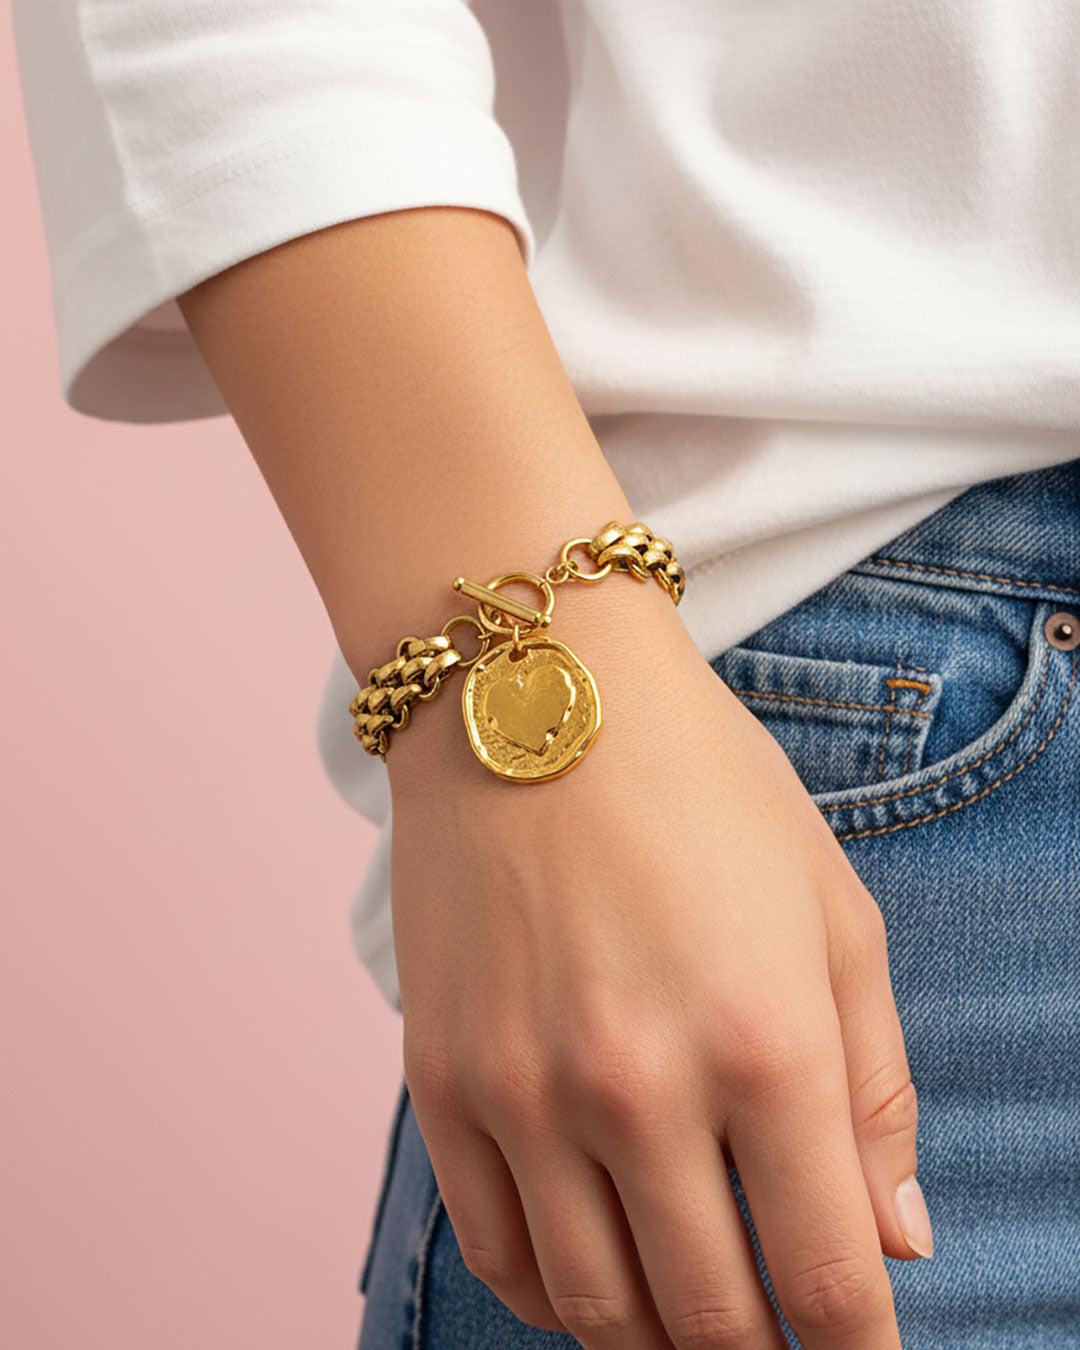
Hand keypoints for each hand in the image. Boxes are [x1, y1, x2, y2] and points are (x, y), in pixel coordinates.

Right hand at [386, 580, 926, 1348]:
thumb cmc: (701, 785)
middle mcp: (639, 1086)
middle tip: (776, 1343)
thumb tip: (896, 1242)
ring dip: (660, 1344)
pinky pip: (494, 1250)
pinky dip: (551, 1300)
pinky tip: (592, 1282)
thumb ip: (876, 1088)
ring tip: (691, 1321)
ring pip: (599, 1308)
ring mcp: (525, 1089)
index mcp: (765, 1042)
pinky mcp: (444, 1078)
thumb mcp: (833, 909)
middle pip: (712, 1319)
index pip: (833, 1278)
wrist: (534, 692)